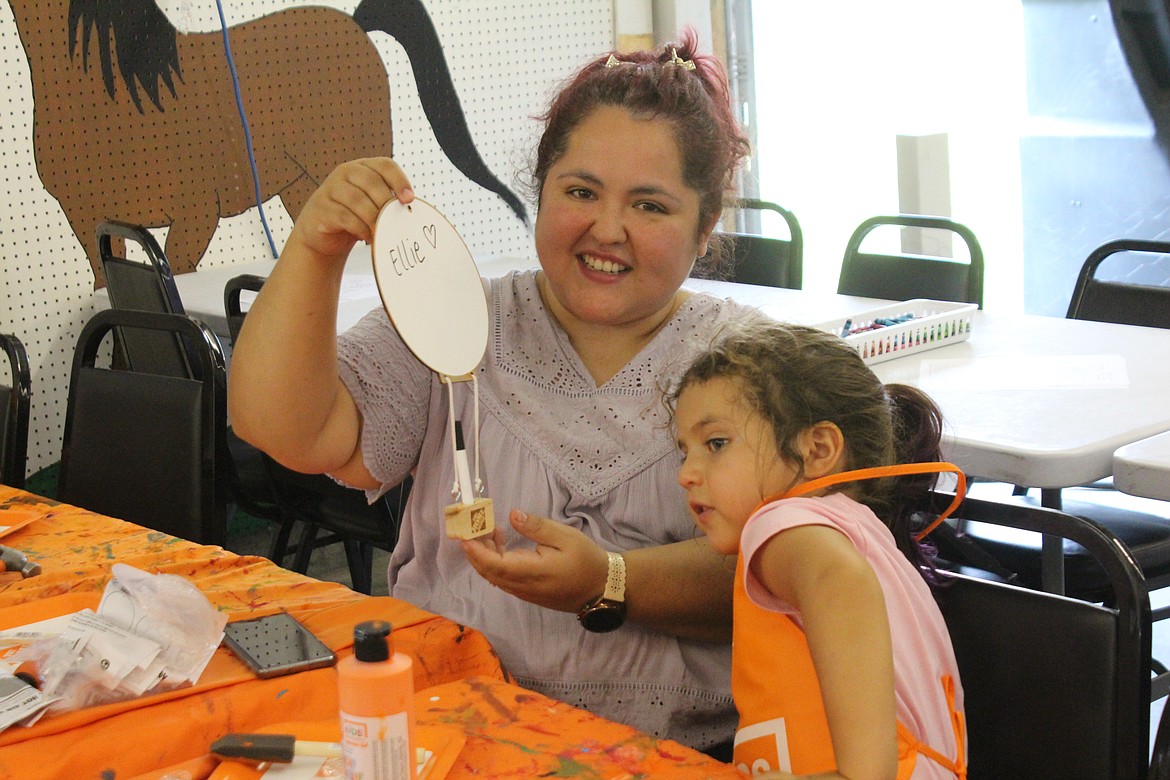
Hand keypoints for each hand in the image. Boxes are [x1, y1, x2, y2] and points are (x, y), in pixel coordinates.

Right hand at [290, 157, 414, 260]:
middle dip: (386, 203)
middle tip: (395, 222)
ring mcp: (330, 188)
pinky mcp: (321, 207)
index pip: (385, 165)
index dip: (400, 180)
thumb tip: (411, 211)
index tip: (409, 200)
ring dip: (374, 219)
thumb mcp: (373, 205)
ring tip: (382, 233)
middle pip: (372, 181)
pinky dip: (360, 229)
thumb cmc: (354, 218)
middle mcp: (345, 172)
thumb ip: (388, 203)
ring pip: (357, 199)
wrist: (323, 234)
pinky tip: (368, 237)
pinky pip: (345, 216)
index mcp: (363, 167)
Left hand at [461, 509, 609, 612]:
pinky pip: (504, 579)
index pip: (494, 565)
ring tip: (487, 529)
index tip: (464, 536)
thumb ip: (537, 527)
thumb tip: (512, 515)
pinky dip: (495, 562)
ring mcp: (525, 592)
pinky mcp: (528, 592)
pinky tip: (501, 543)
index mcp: (531, 572)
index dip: (476, 552)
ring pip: (495, 576)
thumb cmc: (586, 560)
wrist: (601, 588)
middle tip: (469, 527)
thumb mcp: (566, 536)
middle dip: (475, 552)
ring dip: (485, 556)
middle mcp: (523, 586)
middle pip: (489, 572)